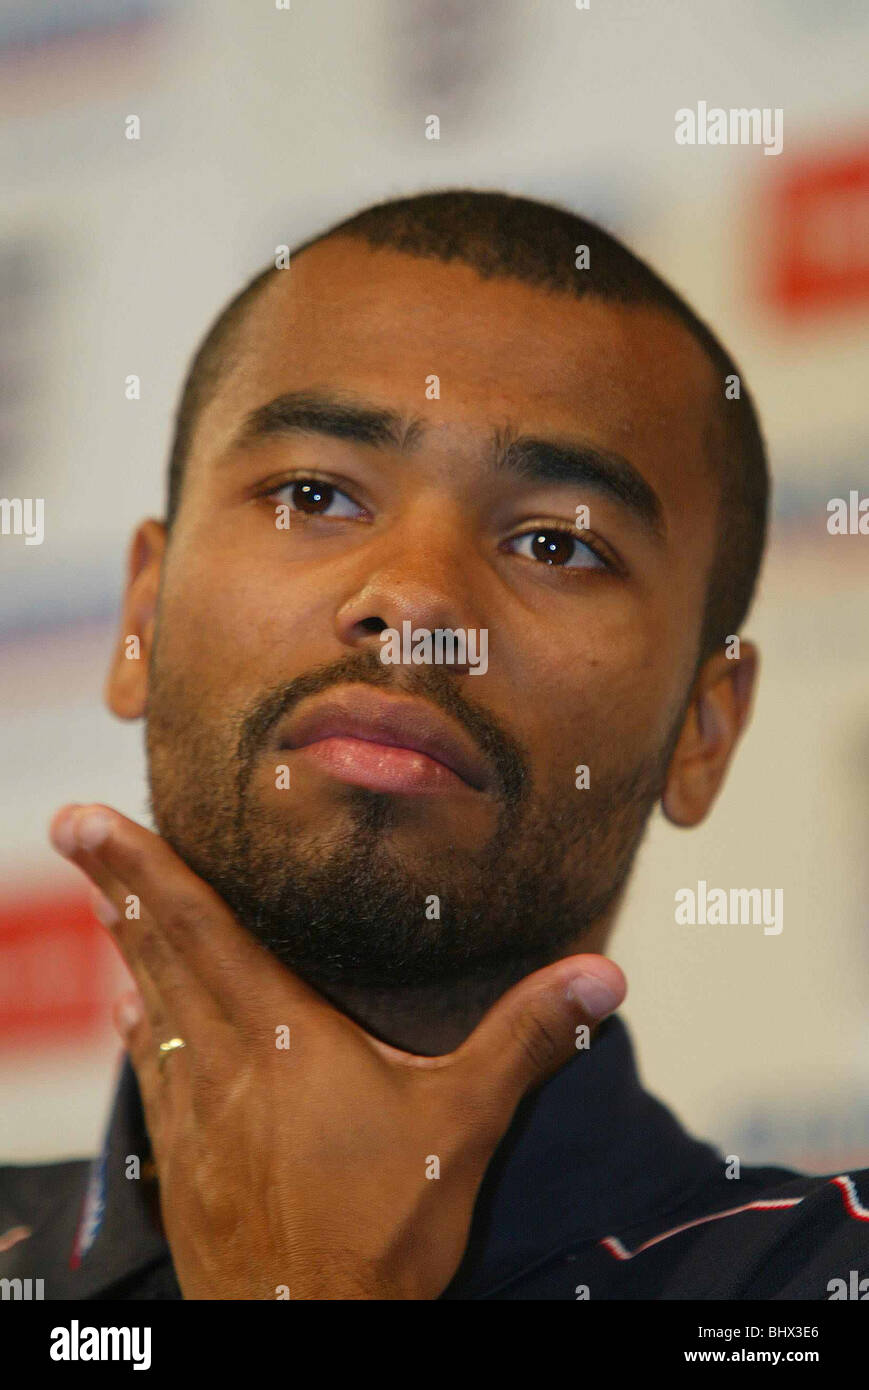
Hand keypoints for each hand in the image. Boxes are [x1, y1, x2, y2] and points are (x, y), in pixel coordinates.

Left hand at [50, 802, 626, 1299]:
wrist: (314, 1333)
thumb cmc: (379, 1230)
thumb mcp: (467, 1120)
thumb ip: (526, 1038)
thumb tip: (601, 974)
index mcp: (280, 1034)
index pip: (198, 928)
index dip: (141, 866)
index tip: (86, 819)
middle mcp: (220, 1061)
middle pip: (157, 954)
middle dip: (114, 885)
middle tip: (74, 830)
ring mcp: (194, 1114)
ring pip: (146, 1007)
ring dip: (122, 947)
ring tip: (102, 899)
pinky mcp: (186, 1161)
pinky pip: (150, 1072)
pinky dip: (136, 1028)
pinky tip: (128, 1013)